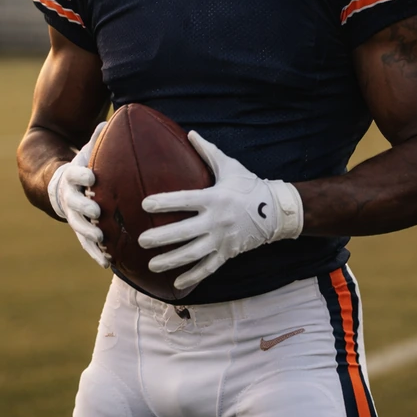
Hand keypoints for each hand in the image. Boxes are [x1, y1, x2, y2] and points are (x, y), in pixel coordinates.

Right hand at [47, 122, 108, 267]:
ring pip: (79, 227)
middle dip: (85, 208)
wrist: (58, 186)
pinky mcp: (79, 230)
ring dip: (89, 234)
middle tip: (97, 212)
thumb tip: (111, 120)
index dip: (81, 175)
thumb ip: (96, 140)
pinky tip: (109, 263)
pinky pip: (86, 244)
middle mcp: (70, 198)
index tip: (92, 177)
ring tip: (102, 240)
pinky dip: (95, 253)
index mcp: (71, 177)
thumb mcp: (86, 152)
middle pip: (75, 204)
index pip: (74, 174)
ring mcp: (73, 216)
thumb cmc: (82, 167)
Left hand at [138, 131, 302, 291]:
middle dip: (162, 238)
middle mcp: (217, 220)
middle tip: (141, 240)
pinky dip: (192, 276)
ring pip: (193, 253)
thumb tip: (190, 133)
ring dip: (171, 261)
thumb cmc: (249, 185)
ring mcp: (222, 239)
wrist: (275, 210)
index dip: (165, 202)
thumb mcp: (230, 166)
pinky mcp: (228, 253)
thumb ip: (208, 152)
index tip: (145, 204)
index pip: (185, 200)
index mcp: (215, 197)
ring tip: (151, 264)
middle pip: (185, 232)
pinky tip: (176, 283)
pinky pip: (208, 267)